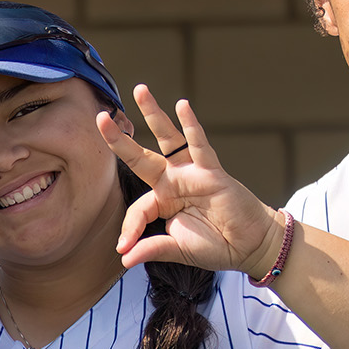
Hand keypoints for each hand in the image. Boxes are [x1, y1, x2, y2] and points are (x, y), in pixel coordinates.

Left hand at [103, 85, 285, 275]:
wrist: (249, 246)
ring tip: (140, 91)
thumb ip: (151, 248)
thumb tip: (123, 257)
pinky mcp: (212, 172)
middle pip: (140, 157)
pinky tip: (182, 106)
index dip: (129, 227)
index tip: (124, 247)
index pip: (138, 208)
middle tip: (99, 118)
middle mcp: (173, 181)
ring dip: (154, 115)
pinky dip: (191, 126)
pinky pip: (199, 146)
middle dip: (119, 139)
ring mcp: (192, 173)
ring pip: (168, 140)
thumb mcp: (177, 249)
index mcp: (162, 201)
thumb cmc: (214, 245)